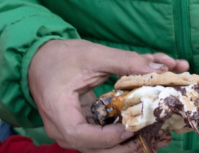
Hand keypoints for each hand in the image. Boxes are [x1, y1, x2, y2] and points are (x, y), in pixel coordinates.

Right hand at [27, 38, 189, 152]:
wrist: (39, 58)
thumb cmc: (60, 56)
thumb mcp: (92, 55)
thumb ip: (125, 61)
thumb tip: (160, 68)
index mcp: (58, 113)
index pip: (83, 137)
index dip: (109, 137)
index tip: (130, 127)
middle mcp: (62, 130)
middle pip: (95, 149)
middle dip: (124, 147)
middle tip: (150, 138)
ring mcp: (70, 131)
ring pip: (99, 148)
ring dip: (125, 144)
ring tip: (150, 138)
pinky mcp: (79, 127)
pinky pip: (99, 138)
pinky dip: (118, 135)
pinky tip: (138, 128)